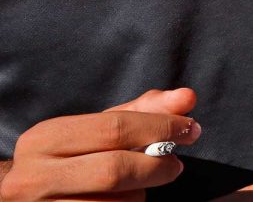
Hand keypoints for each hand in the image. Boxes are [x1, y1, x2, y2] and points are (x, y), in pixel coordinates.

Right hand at [0, 89, 201, 200]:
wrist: (25, 197)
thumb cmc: (72, 157)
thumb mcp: (99, 129)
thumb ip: (144, 111)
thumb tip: (188, 97)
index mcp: (44, 138)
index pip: (114, 128)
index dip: (160, 127)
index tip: (191, 129)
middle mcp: (33, 176)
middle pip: (114, 170)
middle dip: (156, 165)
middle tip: (176, 164)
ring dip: (138, 194)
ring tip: (139, 186)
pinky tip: (124, 199)